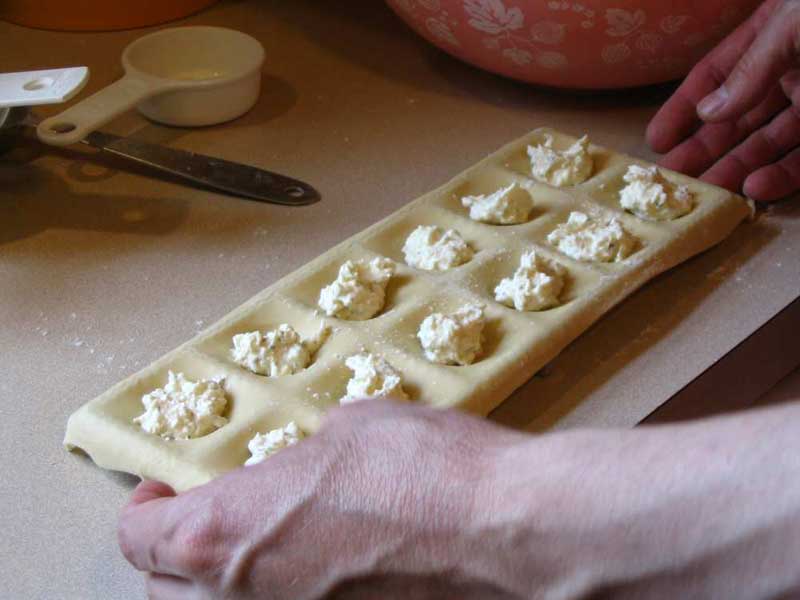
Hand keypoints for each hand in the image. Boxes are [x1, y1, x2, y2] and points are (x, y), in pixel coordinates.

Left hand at [118, 398, 799, 598]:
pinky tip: (313, 560)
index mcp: (231, 532)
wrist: (505, 527)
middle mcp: (249, 596)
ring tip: (250, 542)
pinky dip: (276, 592)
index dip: (143, 512)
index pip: (143, 540)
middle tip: (194, 523)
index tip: (158, 490)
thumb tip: (303, 471)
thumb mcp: (347, 429)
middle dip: (170, 556)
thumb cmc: (425, 468)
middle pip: (166, 592)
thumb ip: (300, 460)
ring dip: (219, 580)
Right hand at [647, 0, 799, 200]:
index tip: (656, 140)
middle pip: (733, 119)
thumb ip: (750, 69)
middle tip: (671, 180)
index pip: (714, 76)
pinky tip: (755, 187)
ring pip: (765, 145)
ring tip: (705, 195)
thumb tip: (707, 113)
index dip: (682, 109)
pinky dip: (781, 176)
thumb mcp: (791, 24)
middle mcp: (786, 72)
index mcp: (769, 37)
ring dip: (734, 171)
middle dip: (701, 150)